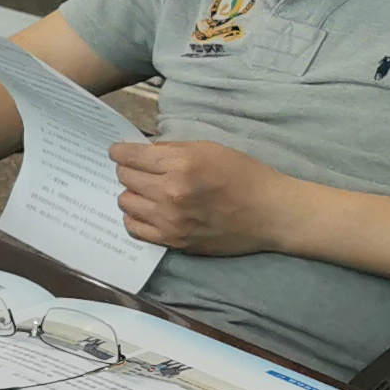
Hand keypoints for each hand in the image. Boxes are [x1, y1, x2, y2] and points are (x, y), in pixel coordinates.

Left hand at [108, 137, 293, 254]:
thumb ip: (173, 149)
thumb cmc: (246, 175)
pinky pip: (135, 228)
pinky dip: (136, 218)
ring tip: (148, 192)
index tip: (118, 151)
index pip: (129, 156)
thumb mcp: (210, 148)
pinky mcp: (174, 240)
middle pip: (124, 177)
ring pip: (126, 202)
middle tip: (141, 170)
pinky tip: (149, 211)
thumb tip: (144, 150)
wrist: (271, 213)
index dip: (120, 151)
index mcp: (181, 165)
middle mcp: (170, 192)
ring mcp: (170, 220)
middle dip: (128, 170)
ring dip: (133, 194)